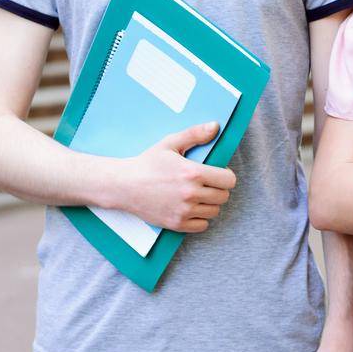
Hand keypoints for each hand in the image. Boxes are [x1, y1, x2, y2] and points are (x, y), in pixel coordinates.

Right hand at [111, 122, 234, 231]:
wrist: (124, 186)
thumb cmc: (147, 163)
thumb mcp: (170, 143)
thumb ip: (195, 134)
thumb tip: (215, 126)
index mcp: (193, 173)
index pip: (228, 180)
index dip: (225, 176)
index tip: (217, 174)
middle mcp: (191, 194)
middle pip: (223, 196)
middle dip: (218, 189)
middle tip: (206, 183)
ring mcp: (184, 211)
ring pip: (214, 211)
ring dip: (209, 203)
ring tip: (197, 195)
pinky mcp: (176, 224)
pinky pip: (202, 225)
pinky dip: (199, 218)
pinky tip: (190, 207)